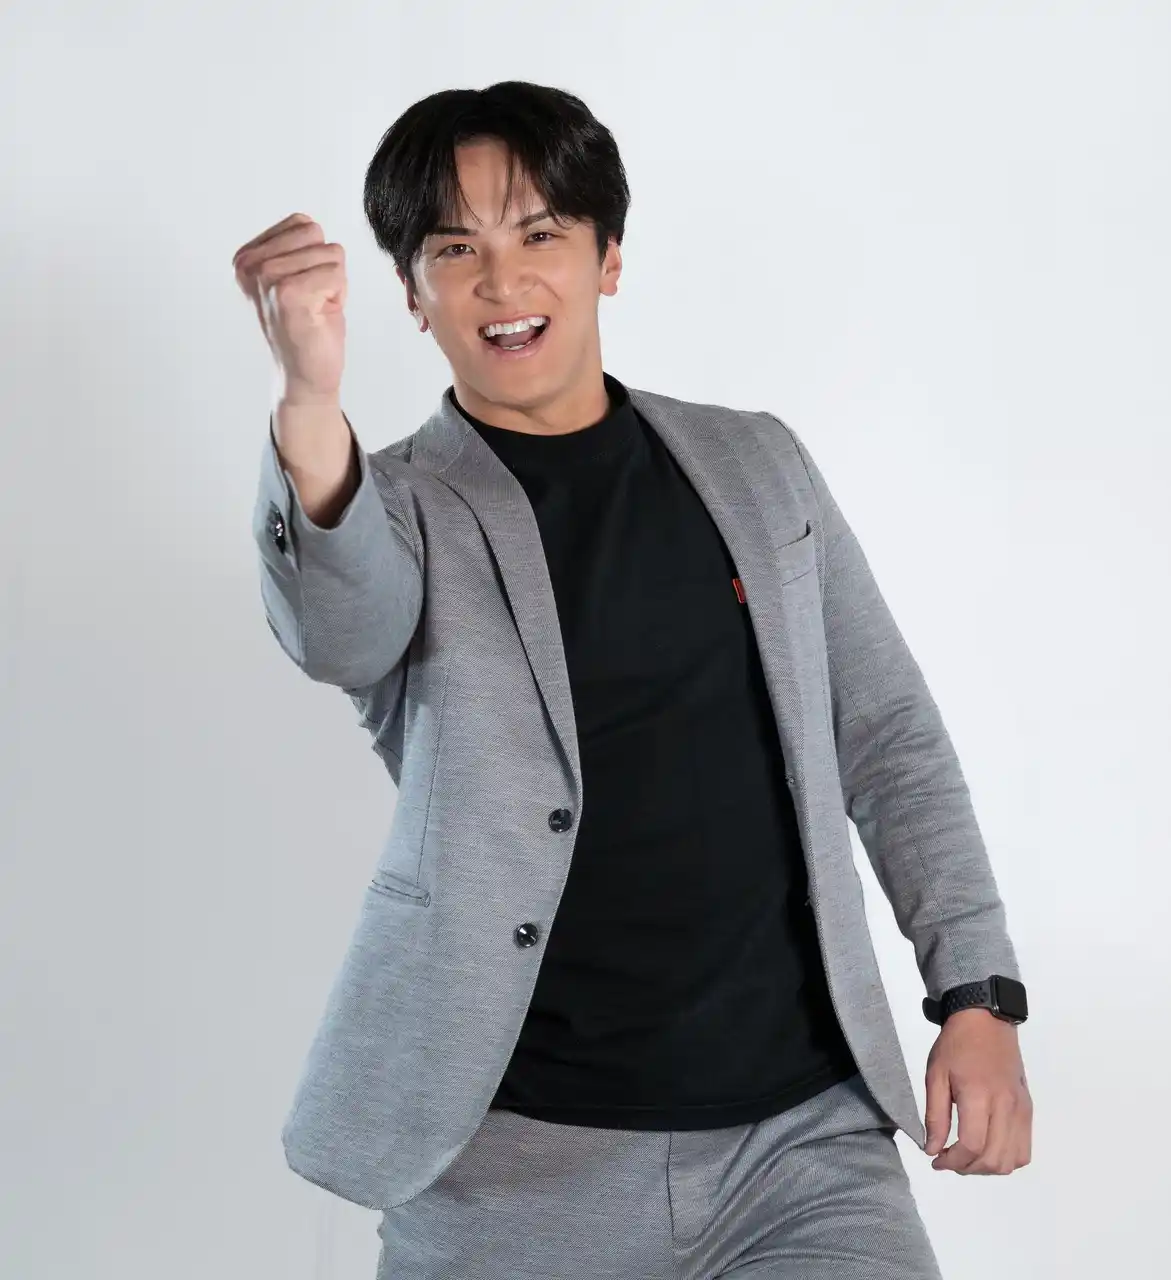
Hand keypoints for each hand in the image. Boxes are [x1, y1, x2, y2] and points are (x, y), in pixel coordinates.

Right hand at [232, 212, 346, 403]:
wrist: (305, 376)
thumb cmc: (306, 327)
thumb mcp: (292, 277)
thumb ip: (294, 248)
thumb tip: (308, 224)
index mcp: (246, 258)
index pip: (301, 224)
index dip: (315, 257)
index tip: (303, 289)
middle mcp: (250, 265)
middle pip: (315, 234)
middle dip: (326, 268)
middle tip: (312, 302)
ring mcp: (267, 277)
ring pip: (329, 252)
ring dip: (332, 283)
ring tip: (315, 308)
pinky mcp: (288, 293)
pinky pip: (335, 272)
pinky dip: (337, 294)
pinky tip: (320, 316)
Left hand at [923, 1007, 1032, 1173]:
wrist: (986, 1020)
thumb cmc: (955, 1045)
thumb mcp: (935, 1075)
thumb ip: (935, 1116)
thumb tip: (933, 1150)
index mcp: (979, 1095)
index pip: (972, 1145)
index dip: (953, 1161)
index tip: (936, 1160)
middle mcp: (1006, 1106)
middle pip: (994, 1159)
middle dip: (968, 1168)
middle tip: (949, 1159)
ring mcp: (1021, 1109)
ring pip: (1012, 1160)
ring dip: (988, 1167)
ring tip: (967, 1156)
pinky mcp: (1028, 1108)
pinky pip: (1024, 1149)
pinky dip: (1006, 1158)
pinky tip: (988, 1148)